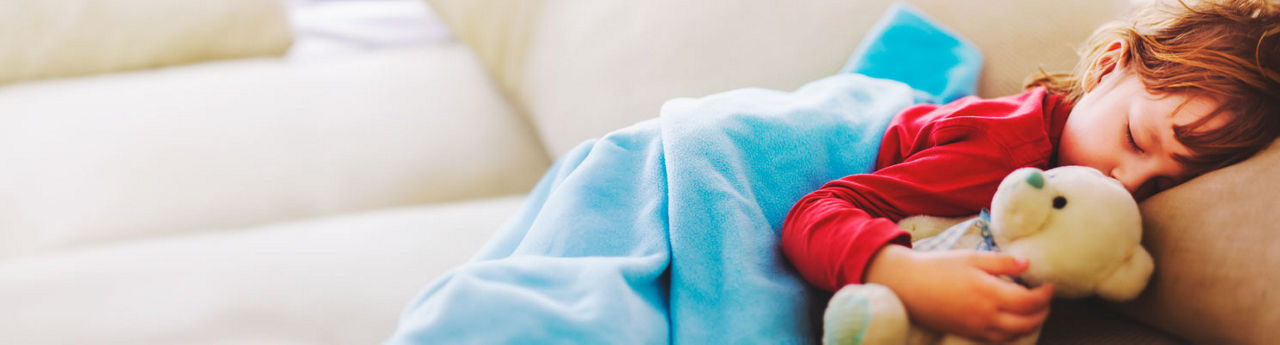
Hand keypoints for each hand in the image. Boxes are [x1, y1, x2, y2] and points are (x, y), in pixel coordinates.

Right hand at [864, 245, 1054, 341]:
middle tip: (1046, 300)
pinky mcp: (966, 332)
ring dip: (1029, 324)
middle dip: (1043, 312)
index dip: (1045, 294)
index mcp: (989, 293)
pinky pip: (997, 338)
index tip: (1049, 285)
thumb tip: (1027, 264)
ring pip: (1013, 334)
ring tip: (1032, 311)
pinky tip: (1010, 320)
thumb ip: (1001, 262)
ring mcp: (976, 327)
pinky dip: (1011, 332)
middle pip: (1027, 322)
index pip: (1030, 301)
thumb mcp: (971, 257)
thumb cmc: (937, 266)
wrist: (907, 285)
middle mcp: (986, 315)